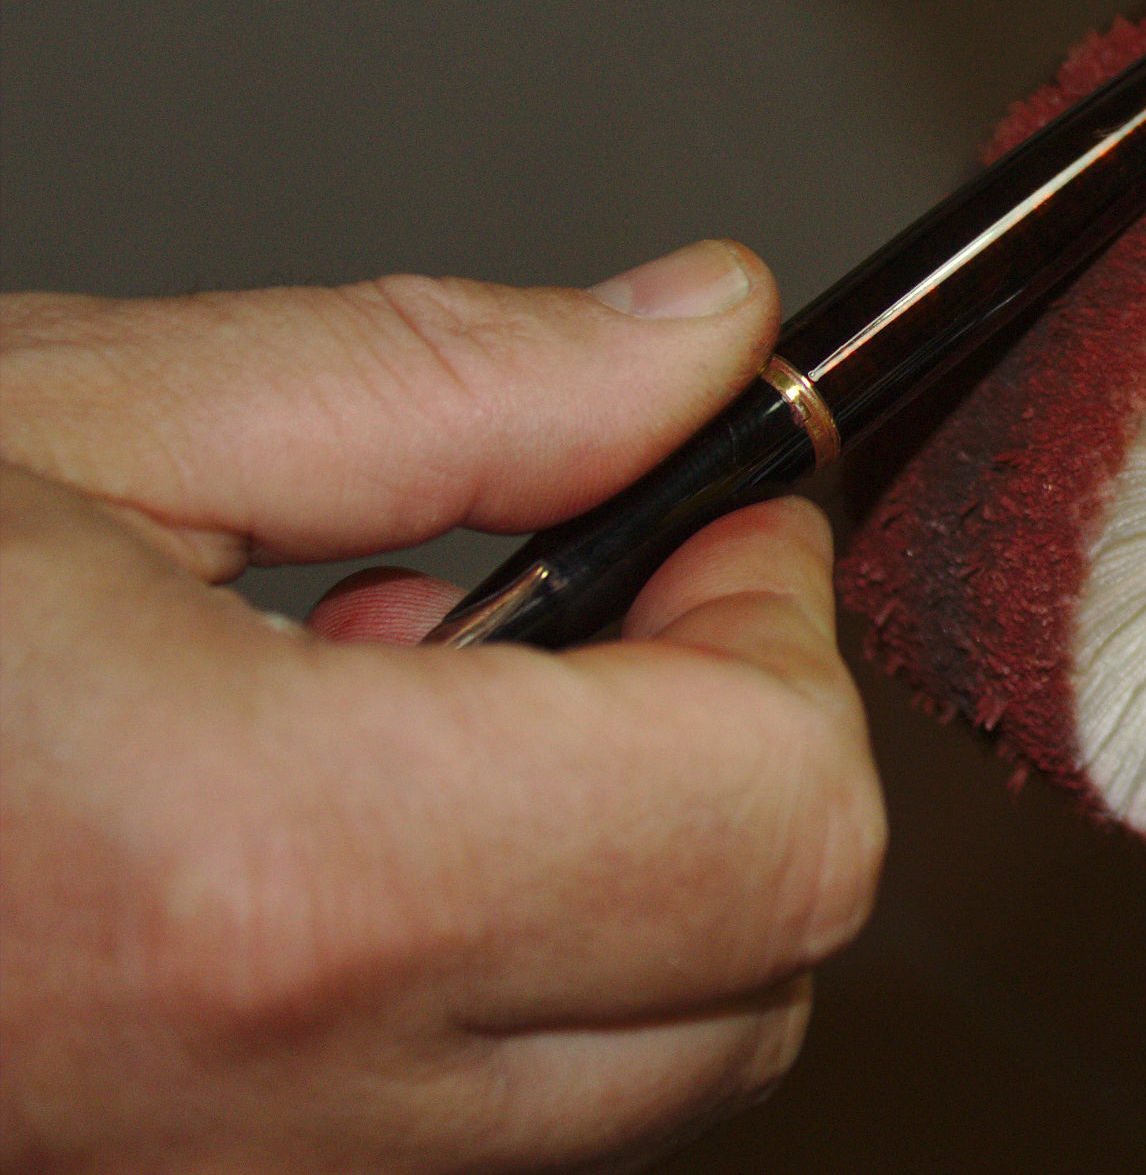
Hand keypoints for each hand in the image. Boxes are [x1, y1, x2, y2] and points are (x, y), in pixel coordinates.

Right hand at [0, 243, 885, 1173]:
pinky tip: (314, 814)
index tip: (712, 499)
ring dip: (624, 864)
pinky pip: (471, 1119)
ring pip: (642, 1069)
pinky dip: (492, 968)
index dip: (781, 623)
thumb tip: (698, 339)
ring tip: (402, 689)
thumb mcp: (74, 422)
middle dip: (742, 750)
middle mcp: (266, 1108)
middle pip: (756, 971)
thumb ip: (453, 383)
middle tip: (612, 579)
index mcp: (260, 880)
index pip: (771, 814)